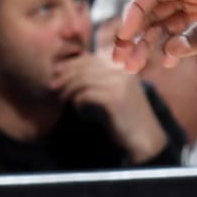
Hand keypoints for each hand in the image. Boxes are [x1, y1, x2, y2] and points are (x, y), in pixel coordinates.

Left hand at [50, 49, 167, 158]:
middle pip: (84, 67)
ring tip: (62, 99)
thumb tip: (69, 70)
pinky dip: (78, 102)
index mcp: (122, 67)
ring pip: (83, 80)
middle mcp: (122, 71)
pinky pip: (86, 95)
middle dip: (65, 76)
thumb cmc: (125, 116)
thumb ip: (99, 79)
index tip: (56, 72)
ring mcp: (120, 83)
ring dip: (68, 90)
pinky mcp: (115, 98)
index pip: (91, 58)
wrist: (144, 137)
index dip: (71, 64)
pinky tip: (79, 111)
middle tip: (52, 86)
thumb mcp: (114, 92)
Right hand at [110, 0, 196, 68]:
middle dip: (135, 35)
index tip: (124, 36)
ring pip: (165, 26)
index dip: (135, 11)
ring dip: (147, 46)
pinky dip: (174, 48)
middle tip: (118, 58)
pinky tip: (166, 62)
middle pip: (154, 11)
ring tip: (132, 67)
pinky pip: (183, 34)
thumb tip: (170, 52)